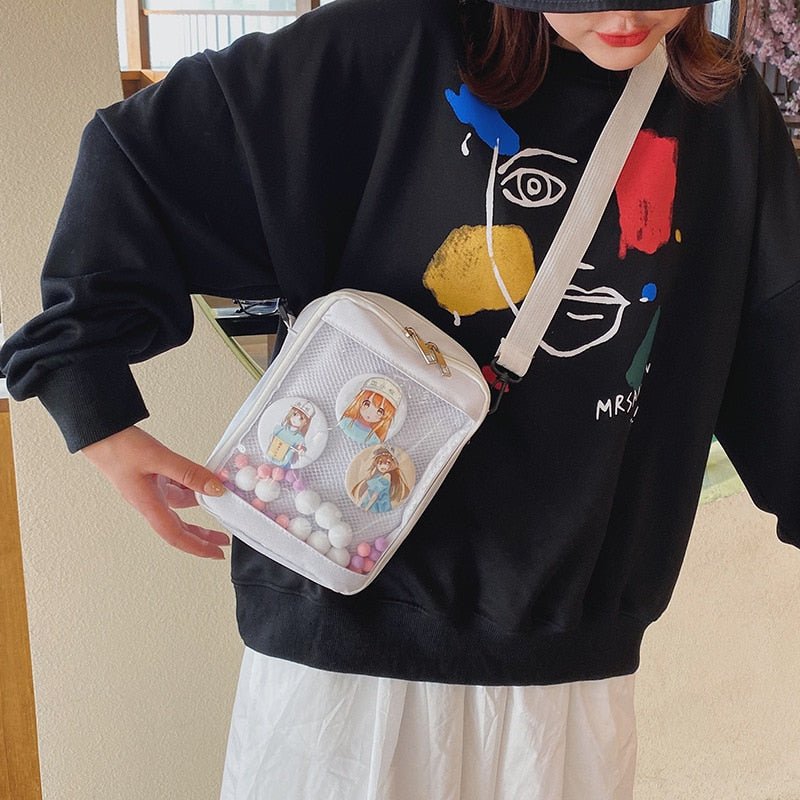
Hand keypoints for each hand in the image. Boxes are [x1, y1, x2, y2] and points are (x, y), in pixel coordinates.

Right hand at [82, 426, 229, 558]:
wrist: (101, 434)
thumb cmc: (120, 448)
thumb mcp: (160, 458)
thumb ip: (189, 474)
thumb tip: (215, 489)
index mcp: (148, 505)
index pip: (176, 536)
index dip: (198, 547)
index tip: (216, 554)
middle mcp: (149, 502)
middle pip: (179, 527)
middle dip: (202, 535)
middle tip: (222, 539)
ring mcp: (150, 492)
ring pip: (179, 506)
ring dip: (199, 504)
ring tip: (218, 500)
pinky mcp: (151, 479)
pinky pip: (175, 489)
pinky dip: (190, 487)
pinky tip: (202, 481)